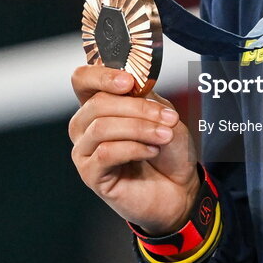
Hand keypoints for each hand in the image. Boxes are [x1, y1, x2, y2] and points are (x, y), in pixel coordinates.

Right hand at [69, 65, 199, 235]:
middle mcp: (85, 126)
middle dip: (137, 108)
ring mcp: (85, 151)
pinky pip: (106, 153)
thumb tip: (131, 82)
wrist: (180, 187)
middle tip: (167, 117)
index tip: (129, 82)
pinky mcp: (90, 175)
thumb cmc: (168, 148)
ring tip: (164, 135)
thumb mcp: (160, 113)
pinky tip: (151, 151)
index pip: (82, 80)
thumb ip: (143, 96)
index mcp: (99, 104)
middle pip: (97, 103)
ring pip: (101, 127)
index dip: (101, 75)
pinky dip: (134, 148)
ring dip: (139, 128)